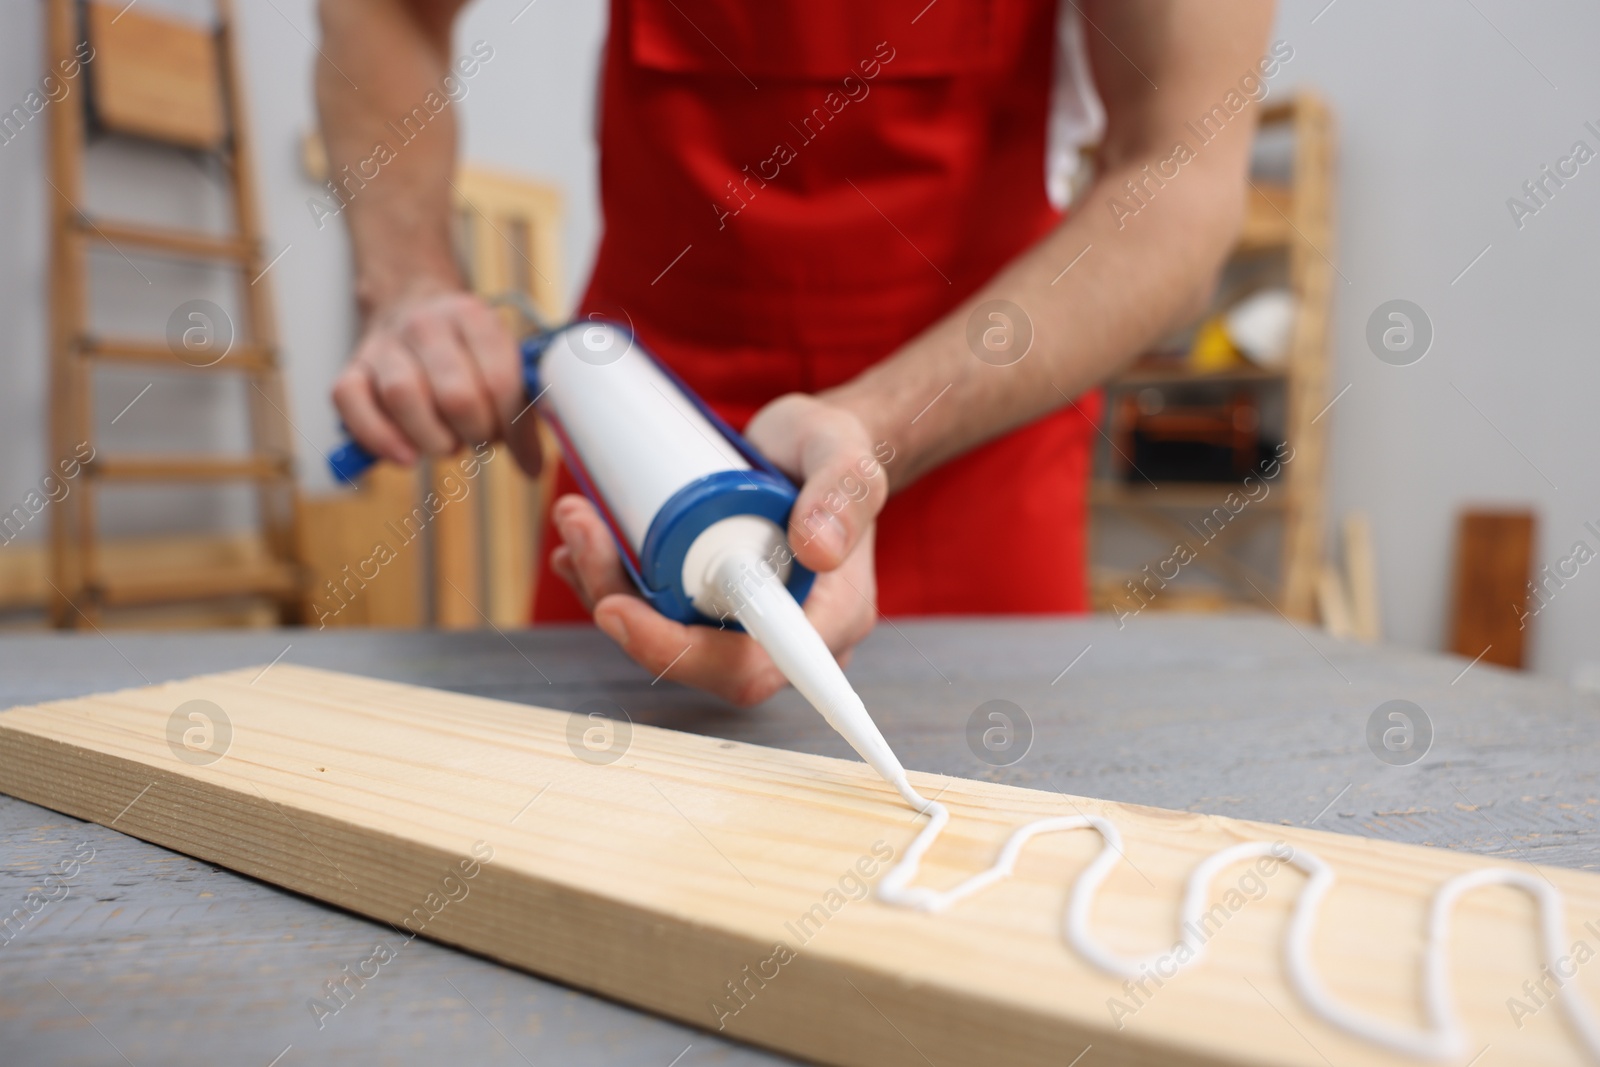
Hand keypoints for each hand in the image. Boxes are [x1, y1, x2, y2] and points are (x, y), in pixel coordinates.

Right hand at [332, 281, 540, 473]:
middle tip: (481, 440)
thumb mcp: (502, 359)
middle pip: (456, 395)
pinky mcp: (352, 370)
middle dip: (477, 434)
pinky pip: (353, 405)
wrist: (410, 304)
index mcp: (473, 317)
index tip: (525, 459)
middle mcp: (425, 324)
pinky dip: (379, 438)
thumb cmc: (464, 350)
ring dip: (433, 439)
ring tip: (447, 445)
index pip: (500, 382)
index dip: (516, 432)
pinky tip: (406, 455)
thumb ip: (521, 403)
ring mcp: (383, 345)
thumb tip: (533, 465)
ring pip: (403, 398)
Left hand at [550, 394, 890, 706]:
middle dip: (620, 602)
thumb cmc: (834, 449)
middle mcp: (779, 635)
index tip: (618, 610)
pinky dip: (610, 578)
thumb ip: (843, 491)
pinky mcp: (706, 601)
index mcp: (828, 621)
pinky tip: (580, 544)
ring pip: (660, 631)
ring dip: (604, 585)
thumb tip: (817, 550)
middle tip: (583, 535)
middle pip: (688, 656)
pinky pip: (652, 611)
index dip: (677, 653)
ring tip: (578, 519)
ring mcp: (738, 622)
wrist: (812, 444)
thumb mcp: (847, 454)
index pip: (750, 667)